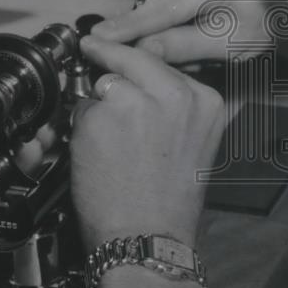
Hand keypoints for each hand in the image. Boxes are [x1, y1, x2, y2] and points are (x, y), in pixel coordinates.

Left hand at [70, 34, 224, 250]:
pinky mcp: (100, 116)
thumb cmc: (168, 202)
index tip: (121, 49)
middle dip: (110, 58)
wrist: (147, 239)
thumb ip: (174, 106)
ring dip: (99, 105)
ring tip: (112, 143)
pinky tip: (98, 155)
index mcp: (205, 99)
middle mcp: (175, 94)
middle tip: (93, 48)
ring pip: (104, 83)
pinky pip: (82, 109)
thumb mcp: (193, 142)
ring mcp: (135, 102)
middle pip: (132, 58)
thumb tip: (138, 78)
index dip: (139, 61)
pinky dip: (82, 128)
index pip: (164, 60)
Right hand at [93, 0, 284, 62]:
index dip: (128, 28)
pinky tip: (182, 11)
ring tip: (184, 28)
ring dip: (154, 14)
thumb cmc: (259, 25)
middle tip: (154, 49)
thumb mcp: (229, 45)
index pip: (163, 8)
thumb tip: (141, 49)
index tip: (96, 40)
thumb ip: (185, 46)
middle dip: (143, 27)